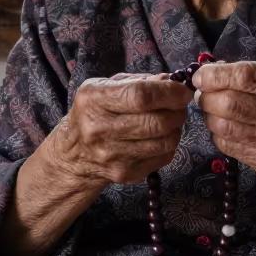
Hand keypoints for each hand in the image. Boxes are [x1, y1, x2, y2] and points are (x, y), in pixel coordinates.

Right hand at [50, 73, 192, 185]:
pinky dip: (169, 144)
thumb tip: (171, 81)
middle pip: (156, 122)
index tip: (181, 90)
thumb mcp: (106, 86)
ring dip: (176, 128)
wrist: (74, 154)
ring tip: (170, 119)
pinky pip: (163, 157)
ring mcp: (112, 156)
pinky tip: (160, 137)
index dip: (168, 92)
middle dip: (177, 111)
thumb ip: (139, 81)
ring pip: (165, 141)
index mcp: (93, 100)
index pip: (140, 96)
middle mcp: (99, 129)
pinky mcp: (125, 173)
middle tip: (179, 105)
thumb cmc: (95, 112)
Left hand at [193, 61, 255, 180]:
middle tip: (203, 92)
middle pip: (230, 104)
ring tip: (213, 107)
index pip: (247, 77)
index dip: (217, 75)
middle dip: (207, 96)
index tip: (201, 76)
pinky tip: (225, 125)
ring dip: (209, 114)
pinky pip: (227, 145)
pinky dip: (218, 132)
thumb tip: (215, 69)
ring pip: (224, 126)